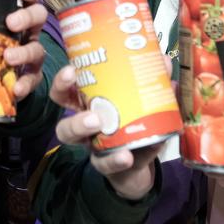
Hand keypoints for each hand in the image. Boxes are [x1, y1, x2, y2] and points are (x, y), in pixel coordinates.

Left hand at [3, 0, 47, 100]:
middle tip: (10, 22)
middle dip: (26, 16)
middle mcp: (26, 32)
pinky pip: (33, 79)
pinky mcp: (30, 77)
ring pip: (37, 49)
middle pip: (38, 17)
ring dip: (24, 52)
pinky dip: (26, 83)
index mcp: (15, 16)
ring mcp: (31, 55)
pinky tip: (17, 88)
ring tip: (8, 57)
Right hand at [49, 62, 166, 200]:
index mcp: (89, 104)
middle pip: (60, 104)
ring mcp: (90, 144)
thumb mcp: (144, 103)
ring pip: (69, 136)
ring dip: (80, 125)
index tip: (71, 69)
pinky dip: (116, 159)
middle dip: (65, 102)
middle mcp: (83, 123)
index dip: (63, 80)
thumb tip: (164, 60)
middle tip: (80, 89)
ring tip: (97, 121)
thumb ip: (152, 82)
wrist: (140, 163)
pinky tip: (127, 156)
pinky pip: (104, 163)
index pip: (67, 89)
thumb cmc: (135, 124)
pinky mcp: (104, 164)